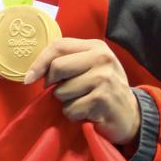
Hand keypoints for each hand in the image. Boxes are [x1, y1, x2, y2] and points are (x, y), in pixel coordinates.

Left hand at [22, 37, 140, 146]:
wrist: (131, 115)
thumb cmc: (104, 89)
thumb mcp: (90, 68)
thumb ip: (67, 61)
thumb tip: (33, 72)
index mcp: (96, 47)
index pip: (59, 46)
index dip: (39, 62)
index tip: (29, 78)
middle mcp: (102, 59)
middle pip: (57, 67)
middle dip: (52, 84)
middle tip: (63, 92)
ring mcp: (104, 79)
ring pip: (61, 91)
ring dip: (66, 102)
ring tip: (82, 102)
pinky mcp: (102, 100)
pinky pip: (70, 109)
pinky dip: (73, 115)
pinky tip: (87, 113)